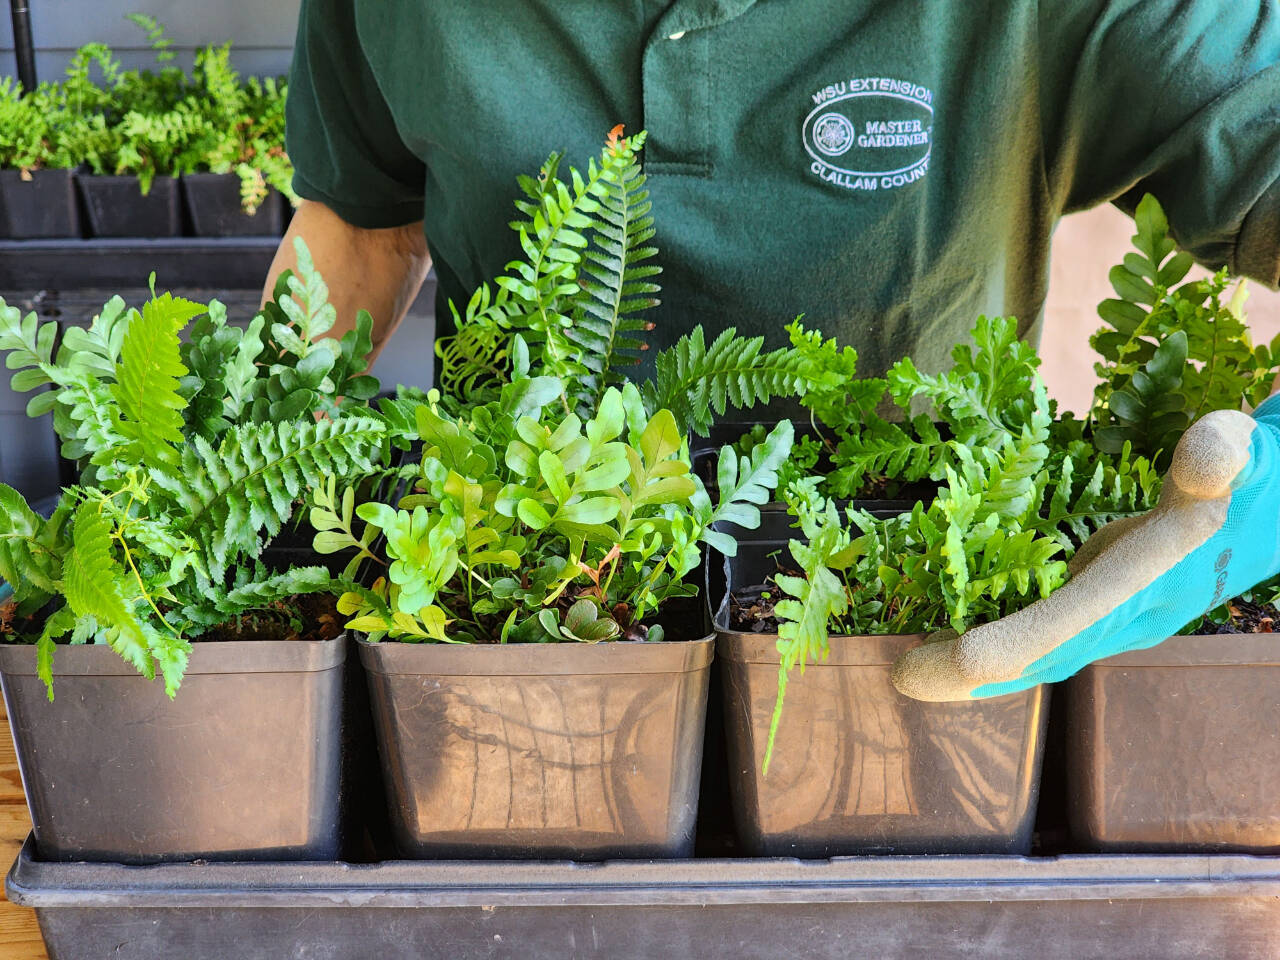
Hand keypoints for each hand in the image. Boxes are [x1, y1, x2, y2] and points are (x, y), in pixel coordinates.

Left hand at [891, 397, 1279, 700]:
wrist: (1273, 514)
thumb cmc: (1256, 479)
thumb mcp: (1248, 456)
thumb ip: (1226, 454)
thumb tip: (1214, 450)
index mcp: (1147, 583)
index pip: (1068, 626)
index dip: (1005, 647)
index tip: (949, 661)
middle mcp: (1127, 614)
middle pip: (1041, 655)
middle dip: (974, 671)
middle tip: (904, 679)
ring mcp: (1115, 616)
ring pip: (1039, 652)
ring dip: (980, 664)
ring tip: (916, 668)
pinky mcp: (1105, 604)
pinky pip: (1043, 633)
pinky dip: (1000, 641)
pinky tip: (957, 635)